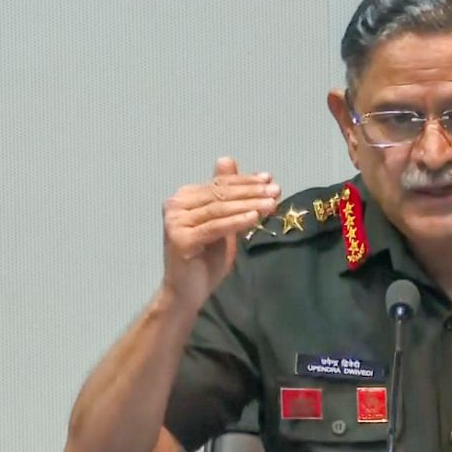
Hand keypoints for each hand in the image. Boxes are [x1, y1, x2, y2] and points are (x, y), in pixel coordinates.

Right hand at [161, 156, 279, 308]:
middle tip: (276, 189)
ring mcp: (175, 222)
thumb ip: (227, 196)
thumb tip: (227, 159)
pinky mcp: (180, 239)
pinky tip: (255, 217)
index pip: (220, 185)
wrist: (188, 292)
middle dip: (251, 192)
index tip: (270, 179)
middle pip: (221, 195)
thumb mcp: (224, 223)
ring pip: (220, 209)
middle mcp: (176, 205)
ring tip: (271, 203)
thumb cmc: (207, 260)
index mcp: (184, 197)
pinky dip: (236, 221)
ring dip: (249, 204)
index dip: (246, 181)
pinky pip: (215, 227)